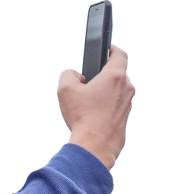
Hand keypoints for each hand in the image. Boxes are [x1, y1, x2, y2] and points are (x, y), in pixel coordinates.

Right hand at [57, 43, 134, 168]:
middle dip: (102, 75)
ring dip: (103, 91)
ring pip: (115, 90)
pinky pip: (115, 104)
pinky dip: (105, 105)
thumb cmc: (84, 117)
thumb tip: (75, 75)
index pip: (119, 54)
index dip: (112, 48)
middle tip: (86, 82)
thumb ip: (68, 74)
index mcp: (114, 77)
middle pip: (116, 73)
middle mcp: (125, 88)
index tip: (108, 48)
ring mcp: (127, 103)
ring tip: (86, 102)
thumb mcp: (65, 89)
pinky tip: (91, 113)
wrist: (95, 144)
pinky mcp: (125, 116)